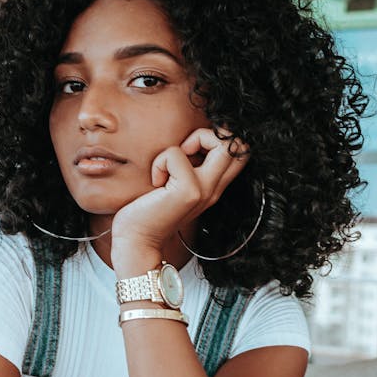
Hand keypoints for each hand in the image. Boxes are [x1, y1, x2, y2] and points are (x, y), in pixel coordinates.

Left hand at [111, 127, 249, 250]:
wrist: (136, 242)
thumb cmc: (147, 211)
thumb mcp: (174, 185)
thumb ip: (186, 166)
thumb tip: (184, 140)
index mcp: (213, 186)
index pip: (239, 152)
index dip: (217, 139)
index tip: (189, 152)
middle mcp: (214, 188)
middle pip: (240, 145)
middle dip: (211, 134)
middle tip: (184, 151)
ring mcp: (204, 190)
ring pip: (222, 144)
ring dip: (192, 140)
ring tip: (171, 164)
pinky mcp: (188, 192)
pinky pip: (176, 154)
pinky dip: (160, 161)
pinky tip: (155, 181)